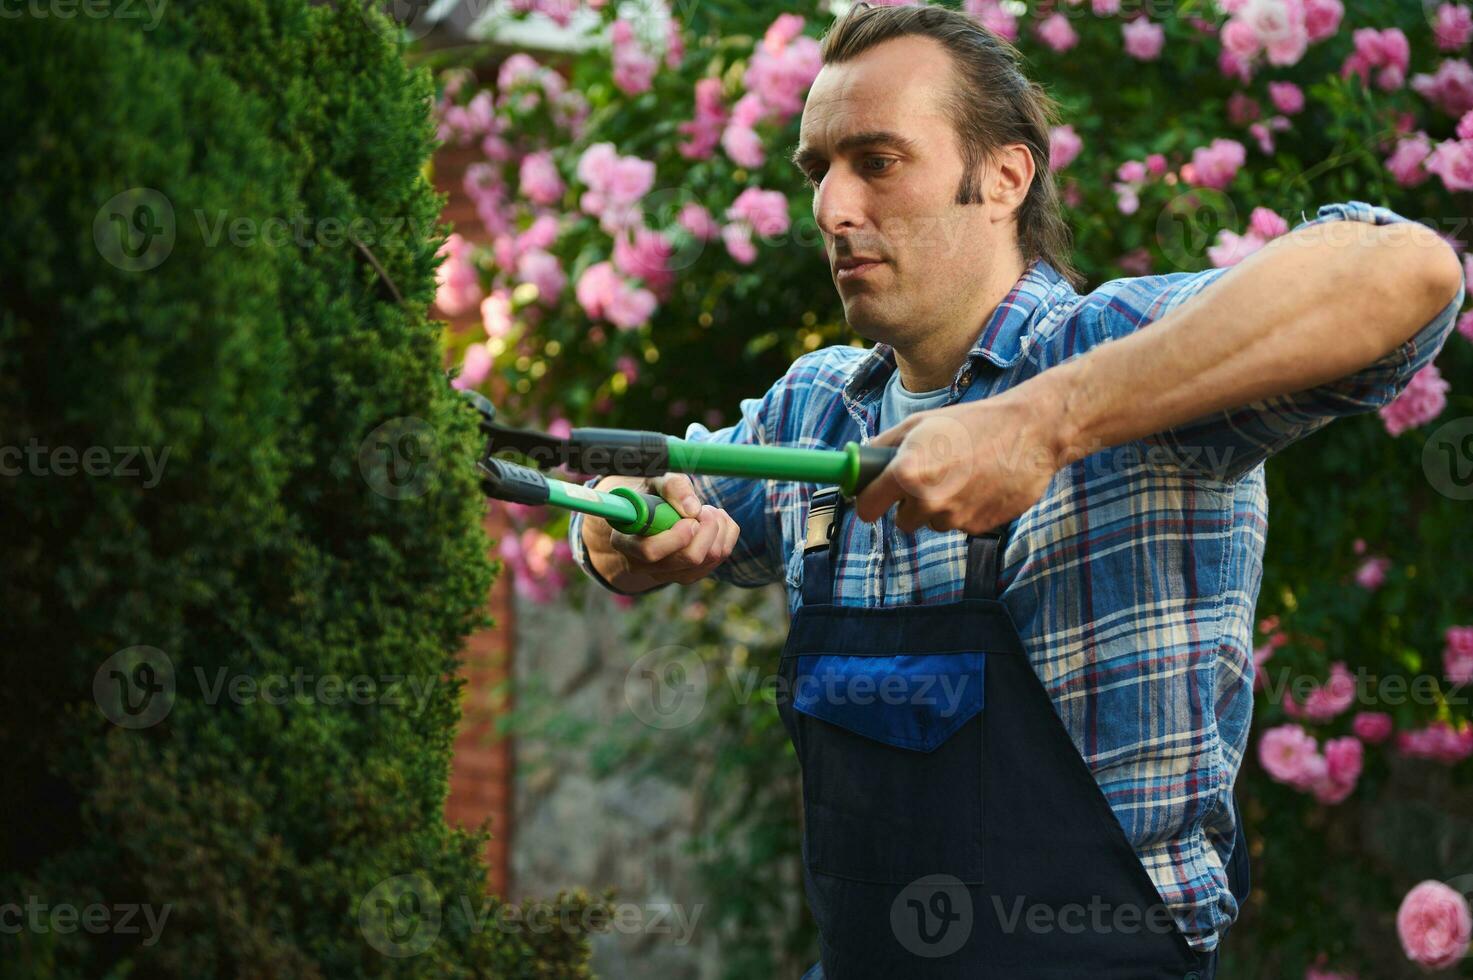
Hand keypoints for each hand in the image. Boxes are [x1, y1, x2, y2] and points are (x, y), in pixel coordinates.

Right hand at [583, 473, 740, 588]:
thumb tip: (693, 509)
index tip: (691, 518)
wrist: (649, 511)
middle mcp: (642, 564)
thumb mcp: (654, 480)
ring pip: (706, 561)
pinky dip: (725, 537)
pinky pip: (717, 560)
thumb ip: (671, 487)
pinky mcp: (686, 575)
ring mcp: (665, 574)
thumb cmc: (649, 493)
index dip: (676, 536)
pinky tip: (715, 521)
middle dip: (706, 530)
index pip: (650, 551)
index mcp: (624, 541)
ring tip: (708, 510)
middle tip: (705, 509)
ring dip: (717, 531)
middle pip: (688, 559)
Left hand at [853, 386, 1070, 534]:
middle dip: (908, 503)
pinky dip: (964, 509)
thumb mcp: (920, 423)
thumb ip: (883, 445)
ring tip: (961, 475)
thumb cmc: (972, 423)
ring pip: (931, 522)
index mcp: (906, 473)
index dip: (867, 501)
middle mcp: (927, 501)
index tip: (871, 496)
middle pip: (900, 521)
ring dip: (938, 507)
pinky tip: (980, 484)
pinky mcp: (977, 528)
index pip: (866, 508)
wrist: (1030, 434)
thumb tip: (858, 459)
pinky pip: (958, 524)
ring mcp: (953, 518)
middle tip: (929, 476)